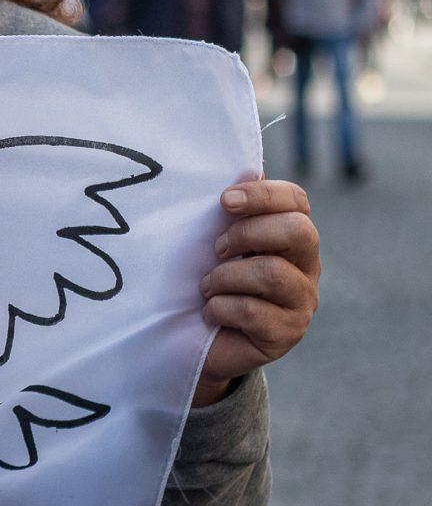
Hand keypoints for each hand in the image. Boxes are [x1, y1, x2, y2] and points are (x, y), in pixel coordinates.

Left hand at [195, 179, 320, 405]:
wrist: (200, 340)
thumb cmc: (210, 281)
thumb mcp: (217, 243)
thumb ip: (231, 211)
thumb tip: (243, 165)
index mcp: (290, 237)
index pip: (297, 201)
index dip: (264, 194)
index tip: (225, 200)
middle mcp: (305, 267)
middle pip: (299, 232)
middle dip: (248, 234)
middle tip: (216, 248)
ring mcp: (300, 303)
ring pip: (272, 274)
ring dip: (226, 276)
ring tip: (207, 286)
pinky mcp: (286, 334)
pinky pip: (252, 311)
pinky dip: (220, 307)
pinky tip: (210, 311)